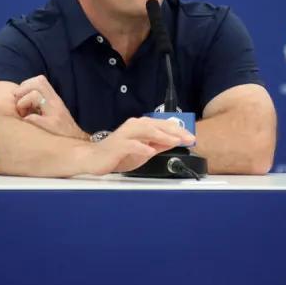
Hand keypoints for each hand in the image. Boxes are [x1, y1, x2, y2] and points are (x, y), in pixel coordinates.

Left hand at [14, 75, 87, 139]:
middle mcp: (56, 103)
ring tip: (23, 116)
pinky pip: (33, 117)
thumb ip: (41, 104)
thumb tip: (18, 100)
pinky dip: (26, 120)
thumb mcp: (53, 113)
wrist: (78, 145)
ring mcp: (55, 114)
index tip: (21, 98)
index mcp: (54, 99)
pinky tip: (28, 127)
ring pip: (34, 95)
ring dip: (22, 104)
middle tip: (19, 106)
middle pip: (38, 82)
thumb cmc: (61, 131)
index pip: (40, 80)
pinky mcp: (52, 126)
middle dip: (22, 90)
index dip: (26, 85)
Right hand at [80, 117, 195, 174]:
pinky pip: (131, 144)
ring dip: (162, 136)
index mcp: (141, 126)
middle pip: (157, 125)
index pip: (163, 125)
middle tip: (189, 138)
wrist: (94, 159)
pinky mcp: (117, 145)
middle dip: (175, 131)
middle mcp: (133, 126)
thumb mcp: (144, 150)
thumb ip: (159, 145)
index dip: (178, 130)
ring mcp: (125, 135)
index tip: (192, 137)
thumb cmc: (118, 154)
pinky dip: (141, 147)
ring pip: (146, 131)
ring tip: (175, 141)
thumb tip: (175, 141)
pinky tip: (150, 151)